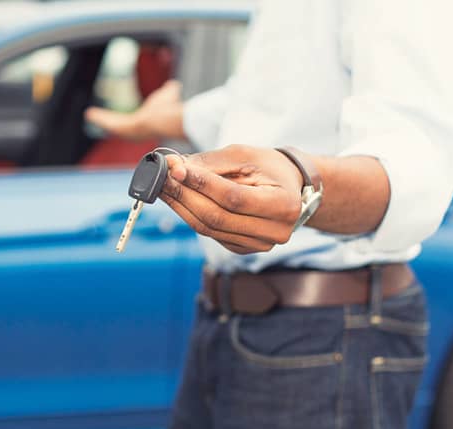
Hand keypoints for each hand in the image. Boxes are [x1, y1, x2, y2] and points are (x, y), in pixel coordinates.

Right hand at [84, 80, 186, 139]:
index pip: (135, 120)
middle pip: (119, 123)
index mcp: (146, 121)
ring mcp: (127, 129)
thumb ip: (170, 90)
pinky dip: (99, 119)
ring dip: (101, 120)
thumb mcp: (168, 94)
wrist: (162, 121)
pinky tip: (90, 114)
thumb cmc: (167, 109)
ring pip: (111, 124)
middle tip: (99, 115)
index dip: (130, 119)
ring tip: (90, 114)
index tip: (123, 118)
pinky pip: (108, 123)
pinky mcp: (120, 127)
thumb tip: (174, 84)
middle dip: (109, 120)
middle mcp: (135, 127)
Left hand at [159, 144, 305, 253]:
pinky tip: (178, 199)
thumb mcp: (244, 156)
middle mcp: (274, 231)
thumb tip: (174, 167)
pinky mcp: (243, 249)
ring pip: (209, 228)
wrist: (290, 188)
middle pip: (216, 217)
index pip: (233, 197)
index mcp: (283, 205)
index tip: (175, 168)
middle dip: (183, 195)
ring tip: (163, 186)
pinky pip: (210, 233)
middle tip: (161, 177)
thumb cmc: (268, 167)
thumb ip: (211, 163)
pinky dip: (190, 215)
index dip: (201, 184)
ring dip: (181, 206)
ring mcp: (259, 244)